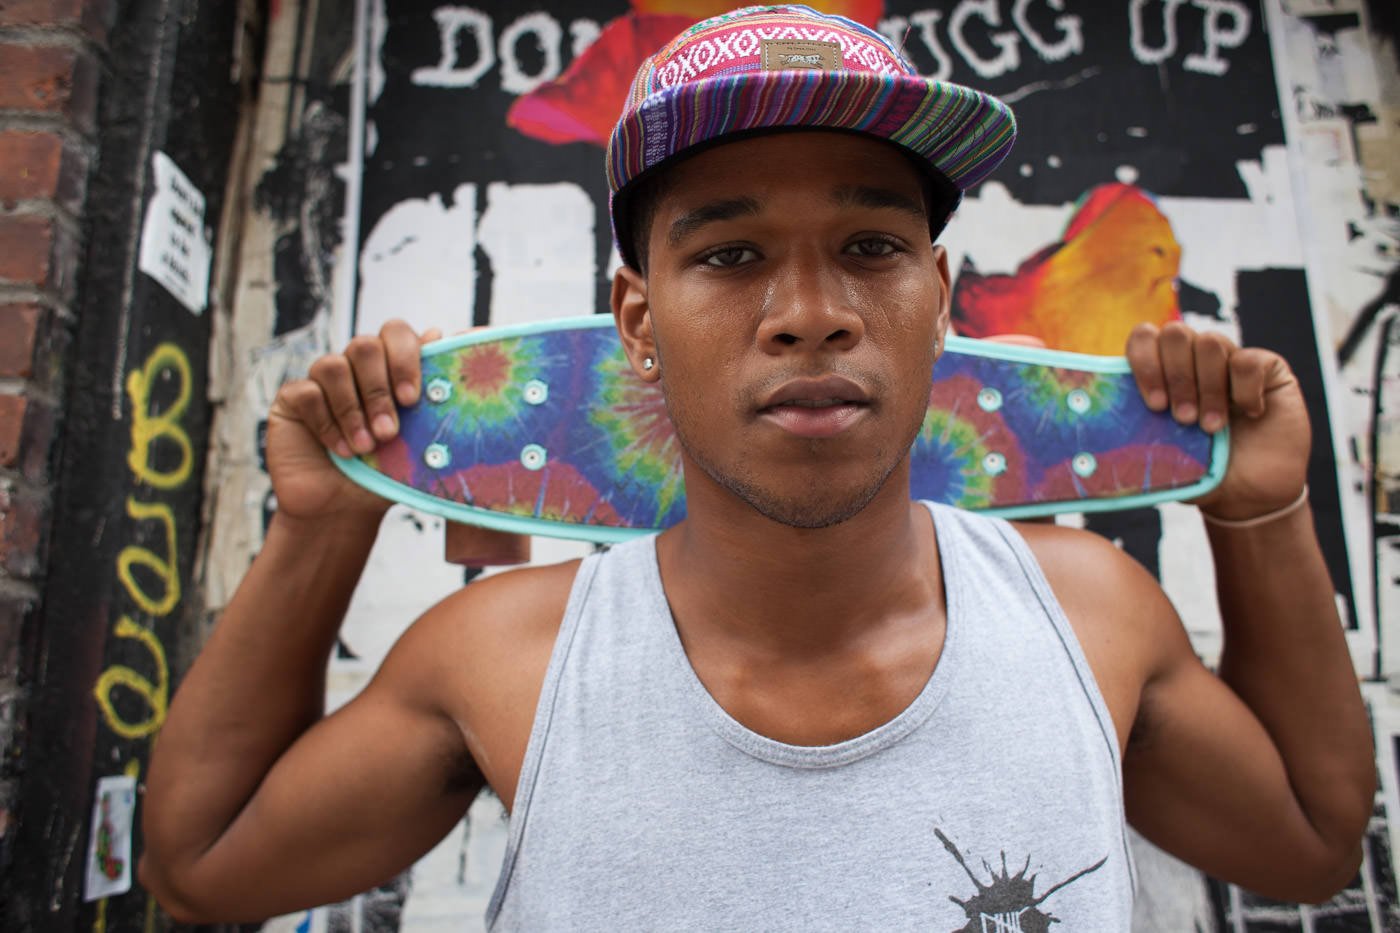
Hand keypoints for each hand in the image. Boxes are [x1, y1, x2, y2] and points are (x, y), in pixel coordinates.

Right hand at [267, 320, 441, 522]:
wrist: (342, 510)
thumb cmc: (383, 474)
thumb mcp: (415, 443)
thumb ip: (430, 398)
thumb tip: (441, 337)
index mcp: (388, 369)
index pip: (395, 334)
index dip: (405, 357)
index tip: (412, 398)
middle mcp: (355, 368)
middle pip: (365, 345)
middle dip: (380, 390)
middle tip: (390, 432)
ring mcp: (321, 381)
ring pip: (334, 367)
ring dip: (354, 411)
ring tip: (366, 448)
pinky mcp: (293, 399)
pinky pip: (308, 393)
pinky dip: (328, 424)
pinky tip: (341, 450)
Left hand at [1125, 322, 1310, 521]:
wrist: (1252, 493)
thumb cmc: (1201, 472)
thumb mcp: (1163, 459)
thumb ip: (1134, 443)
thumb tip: (1092, 447)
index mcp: (1162, 373)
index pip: (1143, 338)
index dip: (1144, 363)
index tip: (1154, 405)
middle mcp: (1194, 359)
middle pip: (1175, 333)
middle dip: (1176, 377)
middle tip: (1183, 419)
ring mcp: (1230, 359)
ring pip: (1210, 343)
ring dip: (1208, 389)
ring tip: (1211, 427)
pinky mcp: (1267, 367)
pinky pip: (1250, 361)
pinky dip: (1245, 391)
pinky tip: (1250, 414)